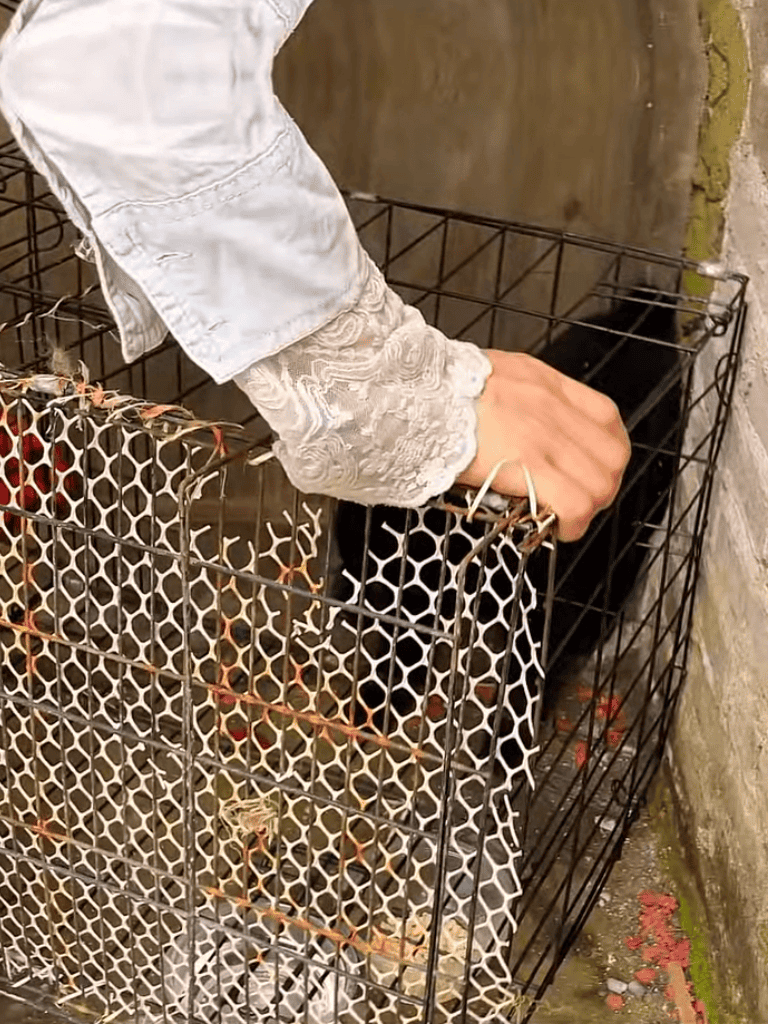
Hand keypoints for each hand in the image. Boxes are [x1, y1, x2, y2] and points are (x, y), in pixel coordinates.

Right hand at [455, 350, 630, 542]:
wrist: (414, 397)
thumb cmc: (436, 392)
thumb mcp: (491, 377)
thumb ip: (517, 397)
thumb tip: (518, 424)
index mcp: (543, 383)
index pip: (606, 417)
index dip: (605, 451)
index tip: (590, 467)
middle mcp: (552, 407)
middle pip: (613, 456)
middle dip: (602, 484)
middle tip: (579, 499)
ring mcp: (544, 437)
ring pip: (601, 483)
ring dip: (588, 507)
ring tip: (564, 516)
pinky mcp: (529, 465)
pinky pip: (575, 503)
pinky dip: (573, 522)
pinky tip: (556, 526)